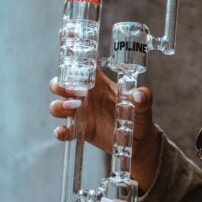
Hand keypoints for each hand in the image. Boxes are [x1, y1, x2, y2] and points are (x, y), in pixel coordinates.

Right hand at [49, 67, 160, 188]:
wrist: (138, 141)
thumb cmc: (139, 118)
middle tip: (72, 91)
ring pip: (58, 105)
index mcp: (100, 84)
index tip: (68, 60)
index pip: (82, 67)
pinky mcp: (80, 130)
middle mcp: (87, 96)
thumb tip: (140, 94)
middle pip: (61, 84)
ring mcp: (81, 113)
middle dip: (60, 85)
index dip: (72, 60)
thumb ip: (143, 99)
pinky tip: (62, 132)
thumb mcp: (143, 108)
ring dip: (59, 106)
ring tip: (73, 108)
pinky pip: (64, 130)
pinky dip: (60, 131)